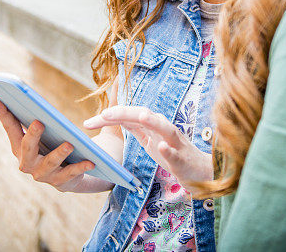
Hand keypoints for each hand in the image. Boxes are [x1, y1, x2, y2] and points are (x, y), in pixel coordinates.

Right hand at [0, 98, 94, 191]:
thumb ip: (38, 115)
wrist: (68, 175)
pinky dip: (80, 167)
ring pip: (50, 163)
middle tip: (38, 122)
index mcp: (19, 146)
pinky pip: (71, 174)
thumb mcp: (45, 131)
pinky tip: (90, 161)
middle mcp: (27, 162)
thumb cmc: (53, 145)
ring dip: (59, 153)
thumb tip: (32, 94)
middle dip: (32, 136)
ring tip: (69, 144)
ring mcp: (43, 174)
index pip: (10, 128)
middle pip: (27, 148)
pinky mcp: (61, 182)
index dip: (3, 114)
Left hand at [84, 105, 211, 185]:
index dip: (108, 117)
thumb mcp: (149, 139)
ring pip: (164, 128)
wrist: (199, 172)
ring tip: (139, 116)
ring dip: (152, 121)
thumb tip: (113, 117)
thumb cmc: (172, 154)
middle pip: (142, 115)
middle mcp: (163, 128)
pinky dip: (169, 149)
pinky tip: (162, 147)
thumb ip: (134, 127)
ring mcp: (175, 142)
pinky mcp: (183, 158)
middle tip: (104, 114)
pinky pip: (175, 153)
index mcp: (152, 125)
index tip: (87, 123)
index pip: (127, 116)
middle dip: (123, 113)